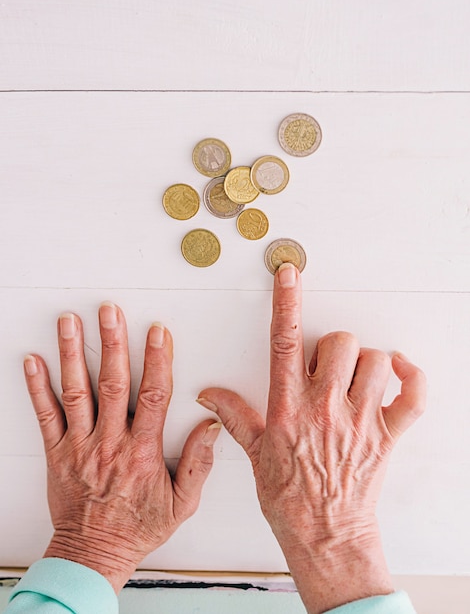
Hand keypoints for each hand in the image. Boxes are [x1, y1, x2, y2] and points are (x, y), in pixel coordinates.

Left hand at [23, 303, 219, 592]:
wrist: (93, 553)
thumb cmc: (137, 528)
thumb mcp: (182, 504)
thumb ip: (199, 464)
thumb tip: (210, 426)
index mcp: (142, 452)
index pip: (154, 395)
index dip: (157, 360)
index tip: (157, 333)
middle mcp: (110, 442)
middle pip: (112, 383)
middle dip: (112, 342)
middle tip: (109, 311)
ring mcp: (80, 445)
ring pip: (76, 391)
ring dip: (72, 354)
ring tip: (69, 323)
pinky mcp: (56, 452)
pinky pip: (45, 415)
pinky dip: (37, 387)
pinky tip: (33, 361)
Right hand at [198, 263, 425, 612]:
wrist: (325, 535)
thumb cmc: (289, 497)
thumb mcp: (254, 453)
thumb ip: (233, 415)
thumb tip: (208, 395)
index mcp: (288, 407)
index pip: (285, 341)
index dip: (287, 302)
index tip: (289, 274)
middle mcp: (325, 407)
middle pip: (339, 343)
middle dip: (333, 347)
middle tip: (327, 367)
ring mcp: (360, 420)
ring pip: (375, 361)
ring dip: (366, 363)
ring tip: (356, 379)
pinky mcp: (388, 434)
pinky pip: (413, 394)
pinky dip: (412, 377)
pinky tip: (399, 372)